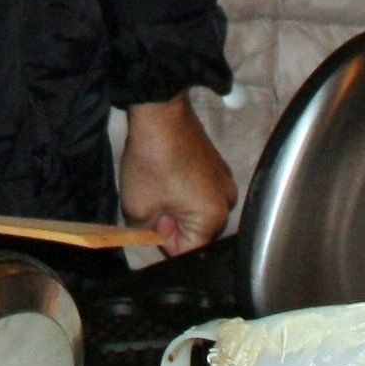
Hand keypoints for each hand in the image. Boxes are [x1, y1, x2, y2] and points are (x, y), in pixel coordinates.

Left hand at [119, 95, 237, 256]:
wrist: (160, 114)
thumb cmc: (152, 163)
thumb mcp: (137, 210)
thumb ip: (148, 234)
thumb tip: (159, 232)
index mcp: (214, 218)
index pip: (187, 251)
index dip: (164, 242)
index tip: (151, 223)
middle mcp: (227, 202)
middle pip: (197, 232)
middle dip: (173, 225)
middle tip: (153, 203)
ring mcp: (225, 181)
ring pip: (198, 211)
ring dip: (178, 207)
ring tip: (159, 188)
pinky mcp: (218, 165)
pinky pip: (201, 192)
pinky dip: (184, 191)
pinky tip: (168, 175)